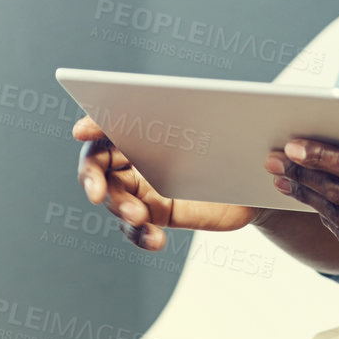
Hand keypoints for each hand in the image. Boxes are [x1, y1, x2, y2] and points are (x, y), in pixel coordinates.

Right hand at [74, 115, 260, 249]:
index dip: (91, 127)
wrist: (257, 176)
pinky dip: (141, 236)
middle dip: (93, 179)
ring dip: (122, 210)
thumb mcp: (210, 120)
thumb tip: (161, 99)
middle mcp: (134, 159)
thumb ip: (185, 109)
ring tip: (140, 217)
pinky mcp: (157, 215)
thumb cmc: (231, 139)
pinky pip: (137, 230)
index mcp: (140, 130)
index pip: (107, 126)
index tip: (80, 131)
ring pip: (115, 202)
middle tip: (96, 193)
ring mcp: (142, 190)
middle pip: (97, 168)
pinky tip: (155, 240)